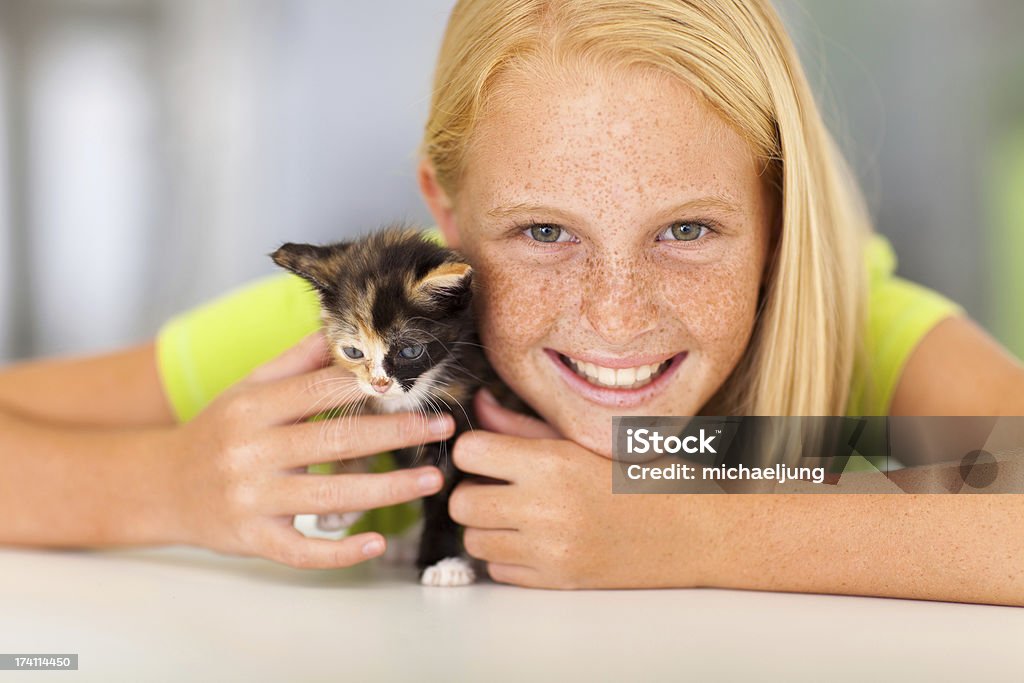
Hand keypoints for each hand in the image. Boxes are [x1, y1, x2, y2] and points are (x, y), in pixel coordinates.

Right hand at [165, 331, 452, 568]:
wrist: (161, 486)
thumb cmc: (218, 431)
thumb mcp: (248, 388)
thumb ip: (295, 362)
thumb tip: (340, 328)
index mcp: (254, 407)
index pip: (321, 391)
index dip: (371, 386)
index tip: (414, 383)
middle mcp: (251, 451)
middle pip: (335, 441)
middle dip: (395, 433)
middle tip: (441, 427)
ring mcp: (251, 499)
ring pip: (328, 497)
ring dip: (387, 490)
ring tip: (430, 481)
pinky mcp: (251, 539)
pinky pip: (301, 550)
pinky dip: (340, 552)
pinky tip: (377, 543)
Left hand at [450, 390, 705, 587]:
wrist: (701, 532)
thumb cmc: (652, 476)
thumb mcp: (591, 437)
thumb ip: (526, 425)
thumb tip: (480, 404)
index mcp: (554, 463)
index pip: (469, 452)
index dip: (475, 448)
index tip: (490, 450)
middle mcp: (545, 509)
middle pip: (462, 502)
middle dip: (474, 489)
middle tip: (499, 484)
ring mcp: (549, 551)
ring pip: (474, 541)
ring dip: (488, 525)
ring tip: (518, 512)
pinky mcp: (557, 582)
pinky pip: (499, 572)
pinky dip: (507, 556)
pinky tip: (536, 538)